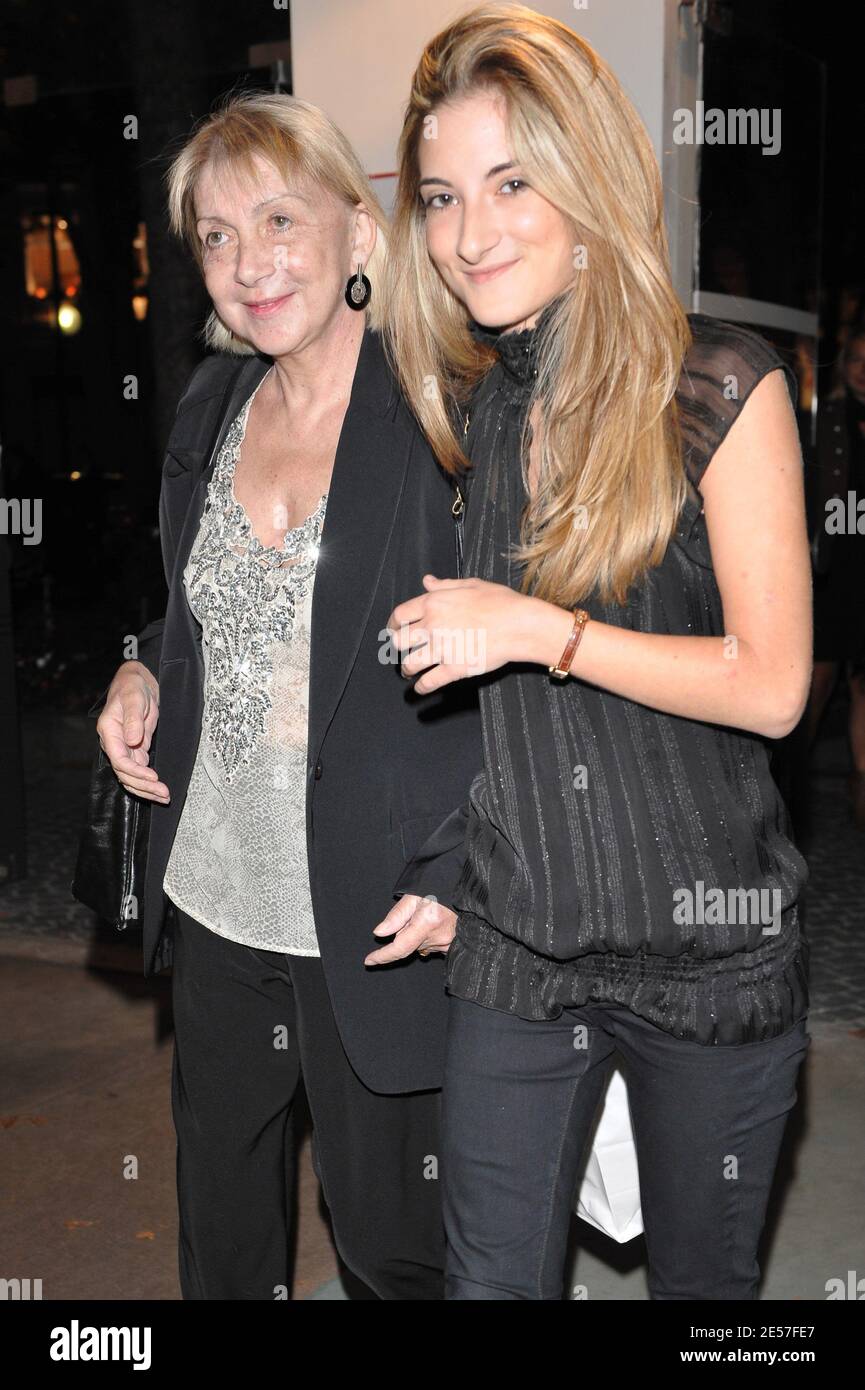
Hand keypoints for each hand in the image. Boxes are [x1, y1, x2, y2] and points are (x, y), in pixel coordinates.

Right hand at [95, 662, 169, 802]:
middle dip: (144, 786)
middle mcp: (114, 743)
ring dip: (146, 789)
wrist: (138, 682)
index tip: (153, 778)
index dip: (136, 772)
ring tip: (164, 797)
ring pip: (131, 776)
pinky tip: (160, 788)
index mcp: (109, 732)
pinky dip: (148, 781)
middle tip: (164, 794)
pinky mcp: (135, 749)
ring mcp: (124, 748)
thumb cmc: (132, 687)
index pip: (119, 760)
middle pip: (125, 774)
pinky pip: (139, 770)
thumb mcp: (134, 698)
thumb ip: (133, 719)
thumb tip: (132, 740)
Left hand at [364, 894, 457, 965]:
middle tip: (414, 914)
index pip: (400, 948)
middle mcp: (438, 937)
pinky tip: (431, 925)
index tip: (369, 961)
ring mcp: (447, 943)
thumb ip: (396, 916)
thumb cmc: (438, 887)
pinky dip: (426, 939)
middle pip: (409, 945)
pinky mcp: (452, 945)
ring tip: (426, 916)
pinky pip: (431, 947)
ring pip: (419, 946)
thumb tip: (379, 933)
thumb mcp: (413, 896)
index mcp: (426, 923)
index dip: (382, 956)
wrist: (463, 889)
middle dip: (404, 933)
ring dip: (416, 936)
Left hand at [387, 574, 542, 693]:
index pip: (400, 614)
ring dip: (407, 669)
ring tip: (408, 672)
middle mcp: (432, 626)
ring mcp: (442, 649)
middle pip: (399, 641)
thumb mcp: (471, 585)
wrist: (520, 624)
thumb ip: (445, 585)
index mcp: (434, 603)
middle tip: (401, 650)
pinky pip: (429, 682)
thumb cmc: (500, 602)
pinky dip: (422, 687)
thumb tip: (428, 581)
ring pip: (410, 664)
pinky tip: (421, 688)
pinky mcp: (454, 668)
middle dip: (398, 647)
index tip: (394, 629)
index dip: (393, 624)